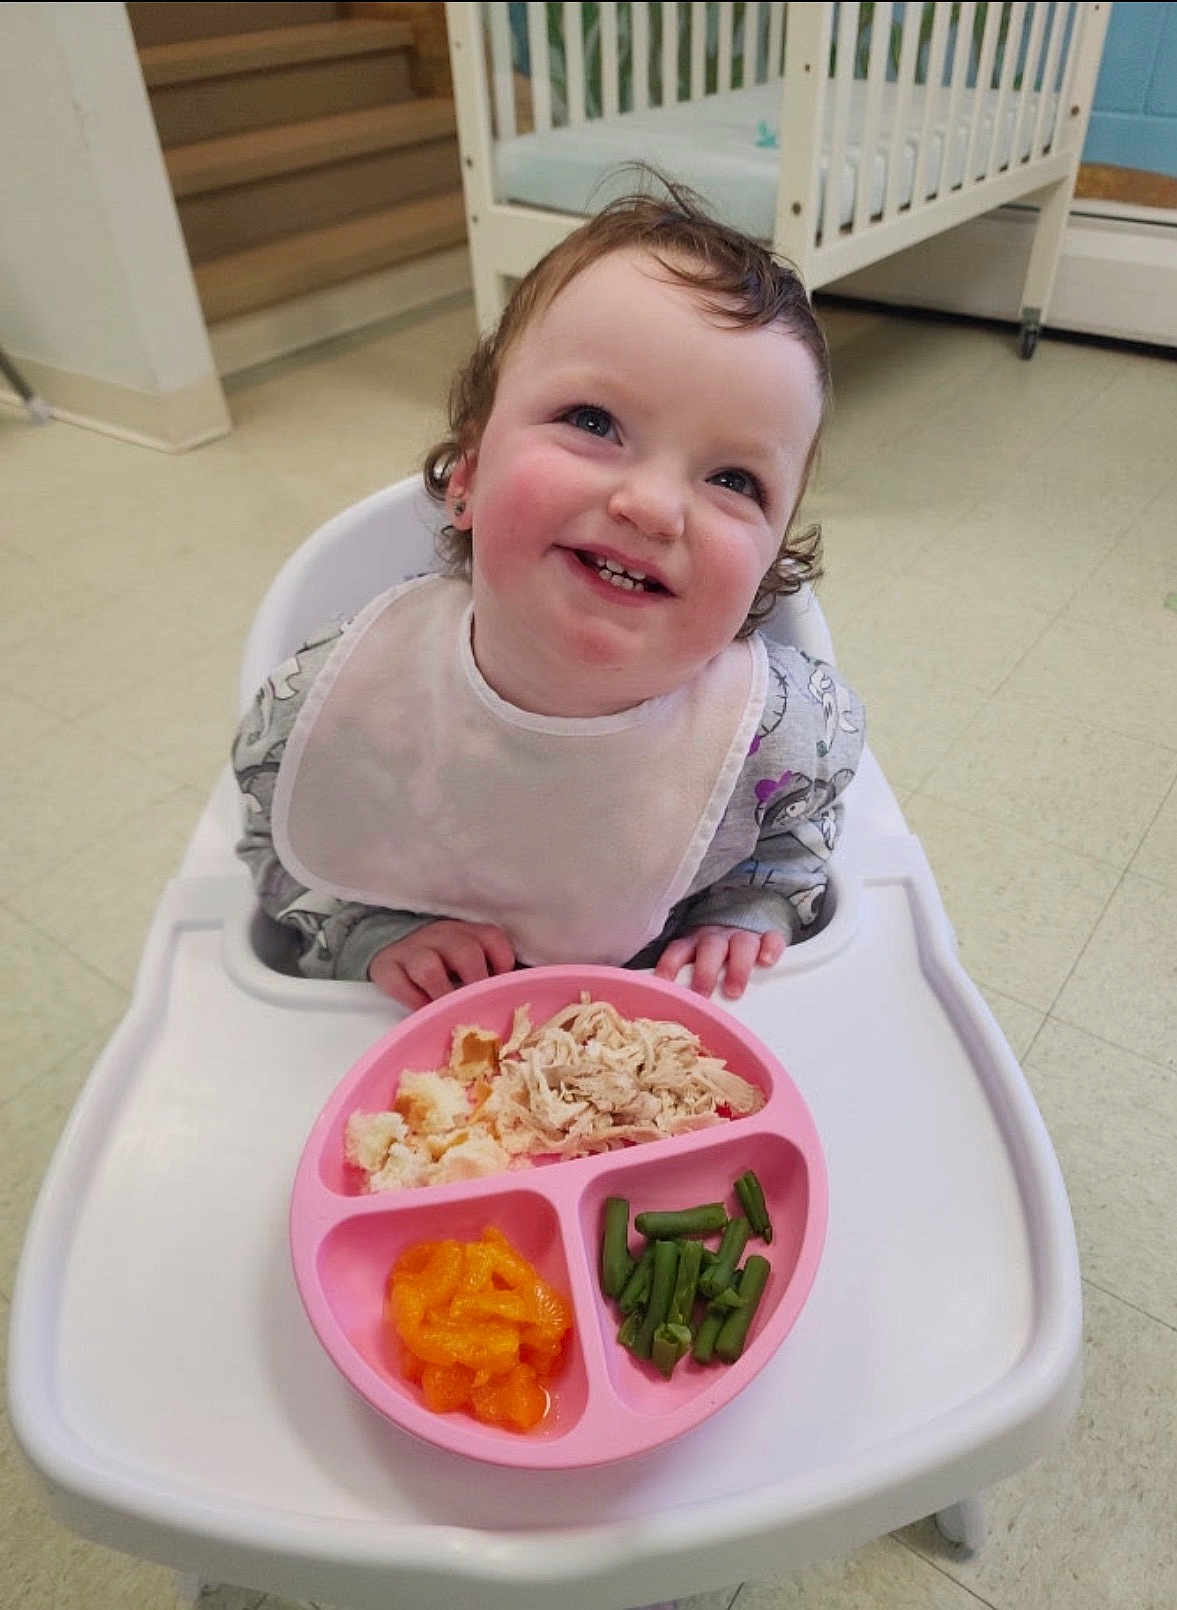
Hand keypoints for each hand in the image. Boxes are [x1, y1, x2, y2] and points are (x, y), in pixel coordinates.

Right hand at [369, 920, 515, 1010]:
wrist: (396, 949)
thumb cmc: (445, 961)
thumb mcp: (470, 957)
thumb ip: (492, 972)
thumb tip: (518, 995)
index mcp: (468, 932)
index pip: (493, 939)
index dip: (502, 965)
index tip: (502, 989)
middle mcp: (441, 935)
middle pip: (464, 952)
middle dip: (475, 983)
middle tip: (478, 1006)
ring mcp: (413, 949)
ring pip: (428, 967)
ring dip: (442, 995)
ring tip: (449, 1013)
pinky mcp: (387, 966)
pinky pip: (398, 983)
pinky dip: (413, 1001)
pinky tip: (423, 1012)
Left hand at [654, 925, 786, 999]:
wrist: (744, 920)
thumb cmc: (716, 958)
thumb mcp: (697, 964)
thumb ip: (687, 983)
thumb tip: (673, 1020)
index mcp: (695, 944)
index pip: (678, 950)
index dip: (669, 965)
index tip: (663, 984)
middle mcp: (717, 938)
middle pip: (710, 949)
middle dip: (705, 972)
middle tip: (702, 994)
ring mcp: (742, 936)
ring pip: (740, 944)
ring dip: (736, 967)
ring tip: (733, 990)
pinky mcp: (766, 937)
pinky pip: (770, 938)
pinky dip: (770, 948)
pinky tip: (766, 961)